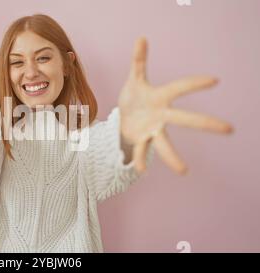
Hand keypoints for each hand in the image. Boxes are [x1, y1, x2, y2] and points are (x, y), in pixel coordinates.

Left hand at [118, 37, 232, 174]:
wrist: (123, 117)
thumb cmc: (134, 97)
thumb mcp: (134, 79)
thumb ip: (138, 60)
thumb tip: (141, 37)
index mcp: (161, 97)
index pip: (180, 88)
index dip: (195, 83)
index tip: (215, 80)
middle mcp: (161, 115)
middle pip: (185, 119)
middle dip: (206, 123)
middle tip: (229, 129)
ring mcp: (152, 130)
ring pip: (164, 144)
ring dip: (172, 157)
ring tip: (183, 171)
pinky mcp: (141, 140)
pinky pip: (141, 151)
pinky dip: (139, 160)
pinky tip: (140, 170)